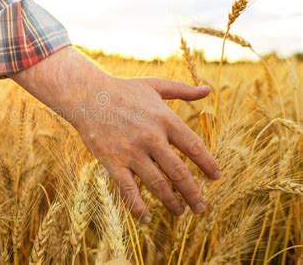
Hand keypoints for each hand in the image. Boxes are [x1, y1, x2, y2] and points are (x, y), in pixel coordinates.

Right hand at [11, 46, 219, 221]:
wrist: (87, 95)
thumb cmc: (122, 89)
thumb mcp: (155, 85)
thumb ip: (182, 90)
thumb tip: (208, 90)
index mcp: (164, 119)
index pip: (194, 147)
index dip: (208, 164)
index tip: (216, 177)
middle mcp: (151, 138)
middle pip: (179, 172)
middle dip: (194, 193)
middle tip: (201, 207)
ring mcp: (131, 152)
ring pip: (157, 184)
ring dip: (172, 202)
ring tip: (180, 212)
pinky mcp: (112, 161)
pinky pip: (128, 190)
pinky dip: (138, 207)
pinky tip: (146, 219)